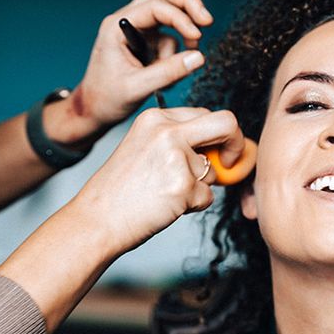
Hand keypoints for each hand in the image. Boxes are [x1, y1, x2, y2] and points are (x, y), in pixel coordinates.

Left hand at [46, 0, 213, 146]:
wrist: (94, 109)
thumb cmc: (106, 98)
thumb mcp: (137, 87)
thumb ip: (168, 72)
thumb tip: (198, 57)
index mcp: (118, 26)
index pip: (155, 6)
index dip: (180, 18)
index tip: (197, 35)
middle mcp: (127, 21)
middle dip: (187, 4)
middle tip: (206, 21)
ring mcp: (138, 30)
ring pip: (170, 16)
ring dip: (182, 38)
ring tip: (180, 65)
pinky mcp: (146, 42)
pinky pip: (170, 39)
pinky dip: (176, 55)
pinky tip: (167, 76)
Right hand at [69, 107, 244, 258]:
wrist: (97, 219)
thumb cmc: (121, 190)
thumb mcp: (145, 150)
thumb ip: (179, 142)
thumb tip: (222, 149)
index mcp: (156, 119)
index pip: (205, 114)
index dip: (219, 134)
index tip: (219, 151)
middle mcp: (167, 131)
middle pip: (226, 123)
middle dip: (236, 144)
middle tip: (228, 163)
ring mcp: (176, 157)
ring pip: (213, 170)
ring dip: (200, 186)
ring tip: (167, 194)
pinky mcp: (183, 186)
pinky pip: (207, 196)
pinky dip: (194, 206)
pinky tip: (167, 206)